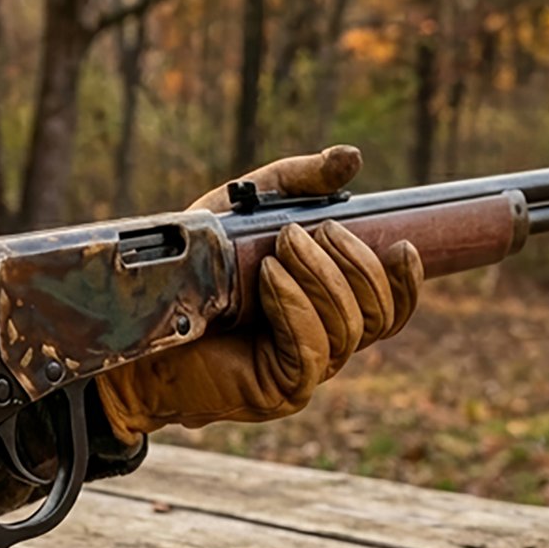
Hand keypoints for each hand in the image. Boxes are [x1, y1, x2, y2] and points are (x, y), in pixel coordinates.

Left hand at [96, 146, 421, 442]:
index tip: (404, 244)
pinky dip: (295, 305)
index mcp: (329, 308)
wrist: (141, 326)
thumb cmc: (195, 272)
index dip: (408, 282)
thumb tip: (351, 159)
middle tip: (308, 231)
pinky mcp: (281, 389)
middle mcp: (327, 343)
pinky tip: (270, 278)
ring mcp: (307, 371)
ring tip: (280, 247)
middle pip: (378, 314)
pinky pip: (312, 350)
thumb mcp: (248, 214)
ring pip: (349, 329)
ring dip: (320, 278)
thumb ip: (298, 185)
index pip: (391, 307)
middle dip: (354, 264)